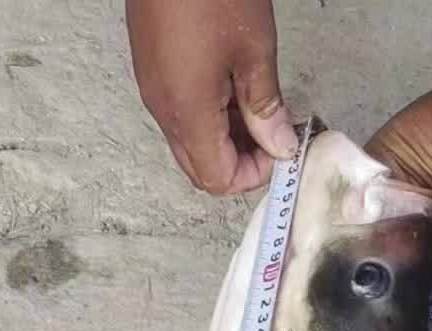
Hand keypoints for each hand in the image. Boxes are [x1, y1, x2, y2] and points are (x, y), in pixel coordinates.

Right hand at [126, 0, 296, 194]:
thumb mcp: (254, 50)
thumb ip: (266, 107)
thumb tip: (279, 145)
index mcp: (187, 112)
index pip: (217, 178)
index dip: (253, 175)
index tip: (280, 149)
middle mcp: (163, 108)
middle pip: (200, 166)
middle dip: (240, 160)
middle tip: (273, 133)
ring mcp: (153, 86)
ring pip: (190, 139)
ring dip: (225, 136)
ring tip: (259, 105)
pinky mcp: (151, 65)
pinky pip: (179, 109)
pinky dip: (208, 112)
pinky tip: (233, 83)